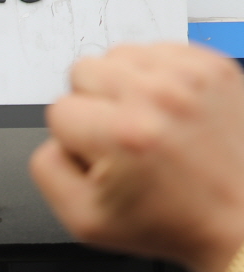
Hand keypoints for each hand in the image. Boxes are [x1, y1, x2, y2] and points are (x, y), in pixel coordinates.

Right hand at [30, 42, 243, 271]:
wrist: (238, 217)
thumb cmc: (172, 221)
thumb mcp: (84, 219)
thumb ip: (46, 170)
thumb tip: (54, 136)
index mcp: (124, 135)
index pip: (59, 110)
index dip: (74, 139)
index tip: (102, 159)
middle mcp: (159, 97)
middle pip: (84, 70)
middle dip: (93, 105)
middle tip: (121, 138)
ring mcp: (191, 77)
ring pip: (120, 54)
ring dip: (122, 85)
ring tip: (146, 121)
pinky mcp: (214, 67)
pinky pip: (159, 50)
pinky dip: (156, 75)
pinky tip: (168, 109)